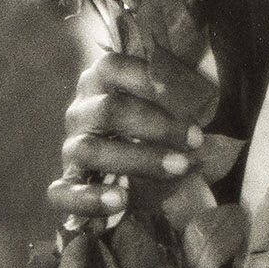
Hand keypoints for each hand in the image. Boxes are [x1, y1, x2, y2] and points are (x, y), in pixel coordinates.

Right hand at [47, 50, 205, 220]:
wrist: (123, 180)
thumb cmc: (150, 135)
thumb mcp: (162, 110)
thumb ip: (175, 99)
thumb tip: (204, 97)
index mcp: (100, 85)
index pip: (112, 67)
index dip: (145, 77)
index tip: (180, 94)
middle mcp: (80, 112)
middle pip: (109, 110)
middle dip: (157, 124)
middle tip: (196, 140)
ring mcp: (71, 149)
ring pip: (91, 149)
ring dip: (139, 158)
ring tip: (179, 167)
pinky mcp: (65, 186)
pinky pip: (64, 193)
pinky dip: (91, 197)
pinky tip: (121, 200)